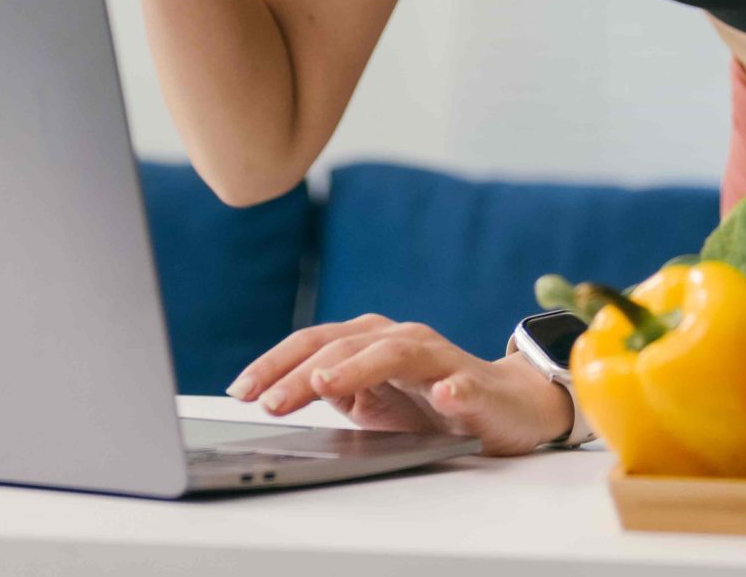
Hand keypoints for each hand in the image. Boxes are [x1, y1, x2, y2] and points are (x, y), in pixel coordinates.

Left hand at [224, 314, 576, 457]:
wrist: (504, 406)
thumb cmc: (430, 404)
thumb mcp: (370, 401)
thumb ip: (332, 392)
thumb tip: (274, 396)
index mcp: (369, 341)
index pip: (313, 344)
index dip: (276, 364)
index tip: (241, 391)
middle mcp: (399, 339)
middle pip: (343, 345)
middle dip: (301, 374)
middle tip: (269, 402)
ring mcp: (438, 357)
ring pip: (393, 353)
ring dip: (357, 368)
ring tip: (326, 384)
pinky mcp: (473, 383)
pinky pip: (461, 383)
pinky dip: (452, 388)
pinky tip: (444, 396)